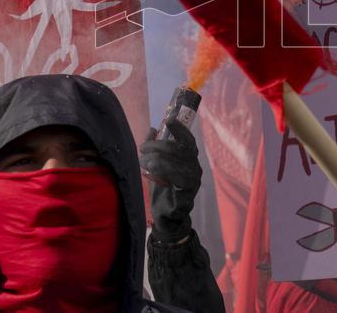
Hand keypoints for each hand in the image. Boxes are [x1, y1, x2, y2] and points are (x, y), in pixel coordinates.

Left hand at [139, 120, 201, 242]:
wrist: (165, 216)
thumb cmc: (162, 188)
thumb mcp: (155, 165)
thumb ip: (154, 147)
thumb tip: (152, 129)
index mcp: (189, 159)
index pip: (188, 140)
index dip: (180, 129)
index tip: (169, 119)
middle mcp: (195, 167)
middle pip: (179, 148)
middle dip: (158, 145)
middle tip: (142, 148)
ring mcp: (194, 179)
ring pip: (177, 161)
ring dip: (157, 158)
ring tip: (143, 161)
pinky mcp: (188, 191)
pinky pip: (179, 176)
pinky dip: (164, 170)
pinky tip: (152, 169)